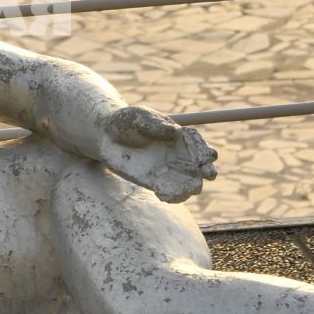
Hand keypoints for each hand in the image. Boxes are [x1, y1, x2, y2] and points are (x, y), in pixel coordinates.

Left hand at [98, 105, 217, 202]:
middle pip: (201, 166)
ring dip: (192, 187)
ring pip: (189, 183)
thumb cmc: (125, 121)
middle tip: (208, 174)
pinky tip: (162, 194)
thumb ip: (154, 123)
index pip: (199, 145)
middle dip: (208, 170)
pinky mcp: (154, 182)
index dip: (206, 151)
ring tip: (190, 189)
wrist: (105, 136)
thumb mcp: (138, 117)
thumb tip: (174, 131)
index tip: (208, 156)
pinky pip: (169, 193)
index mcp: (180, 136)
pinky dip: (172, 196)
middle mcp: (178, 155)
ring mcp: (167, 170)